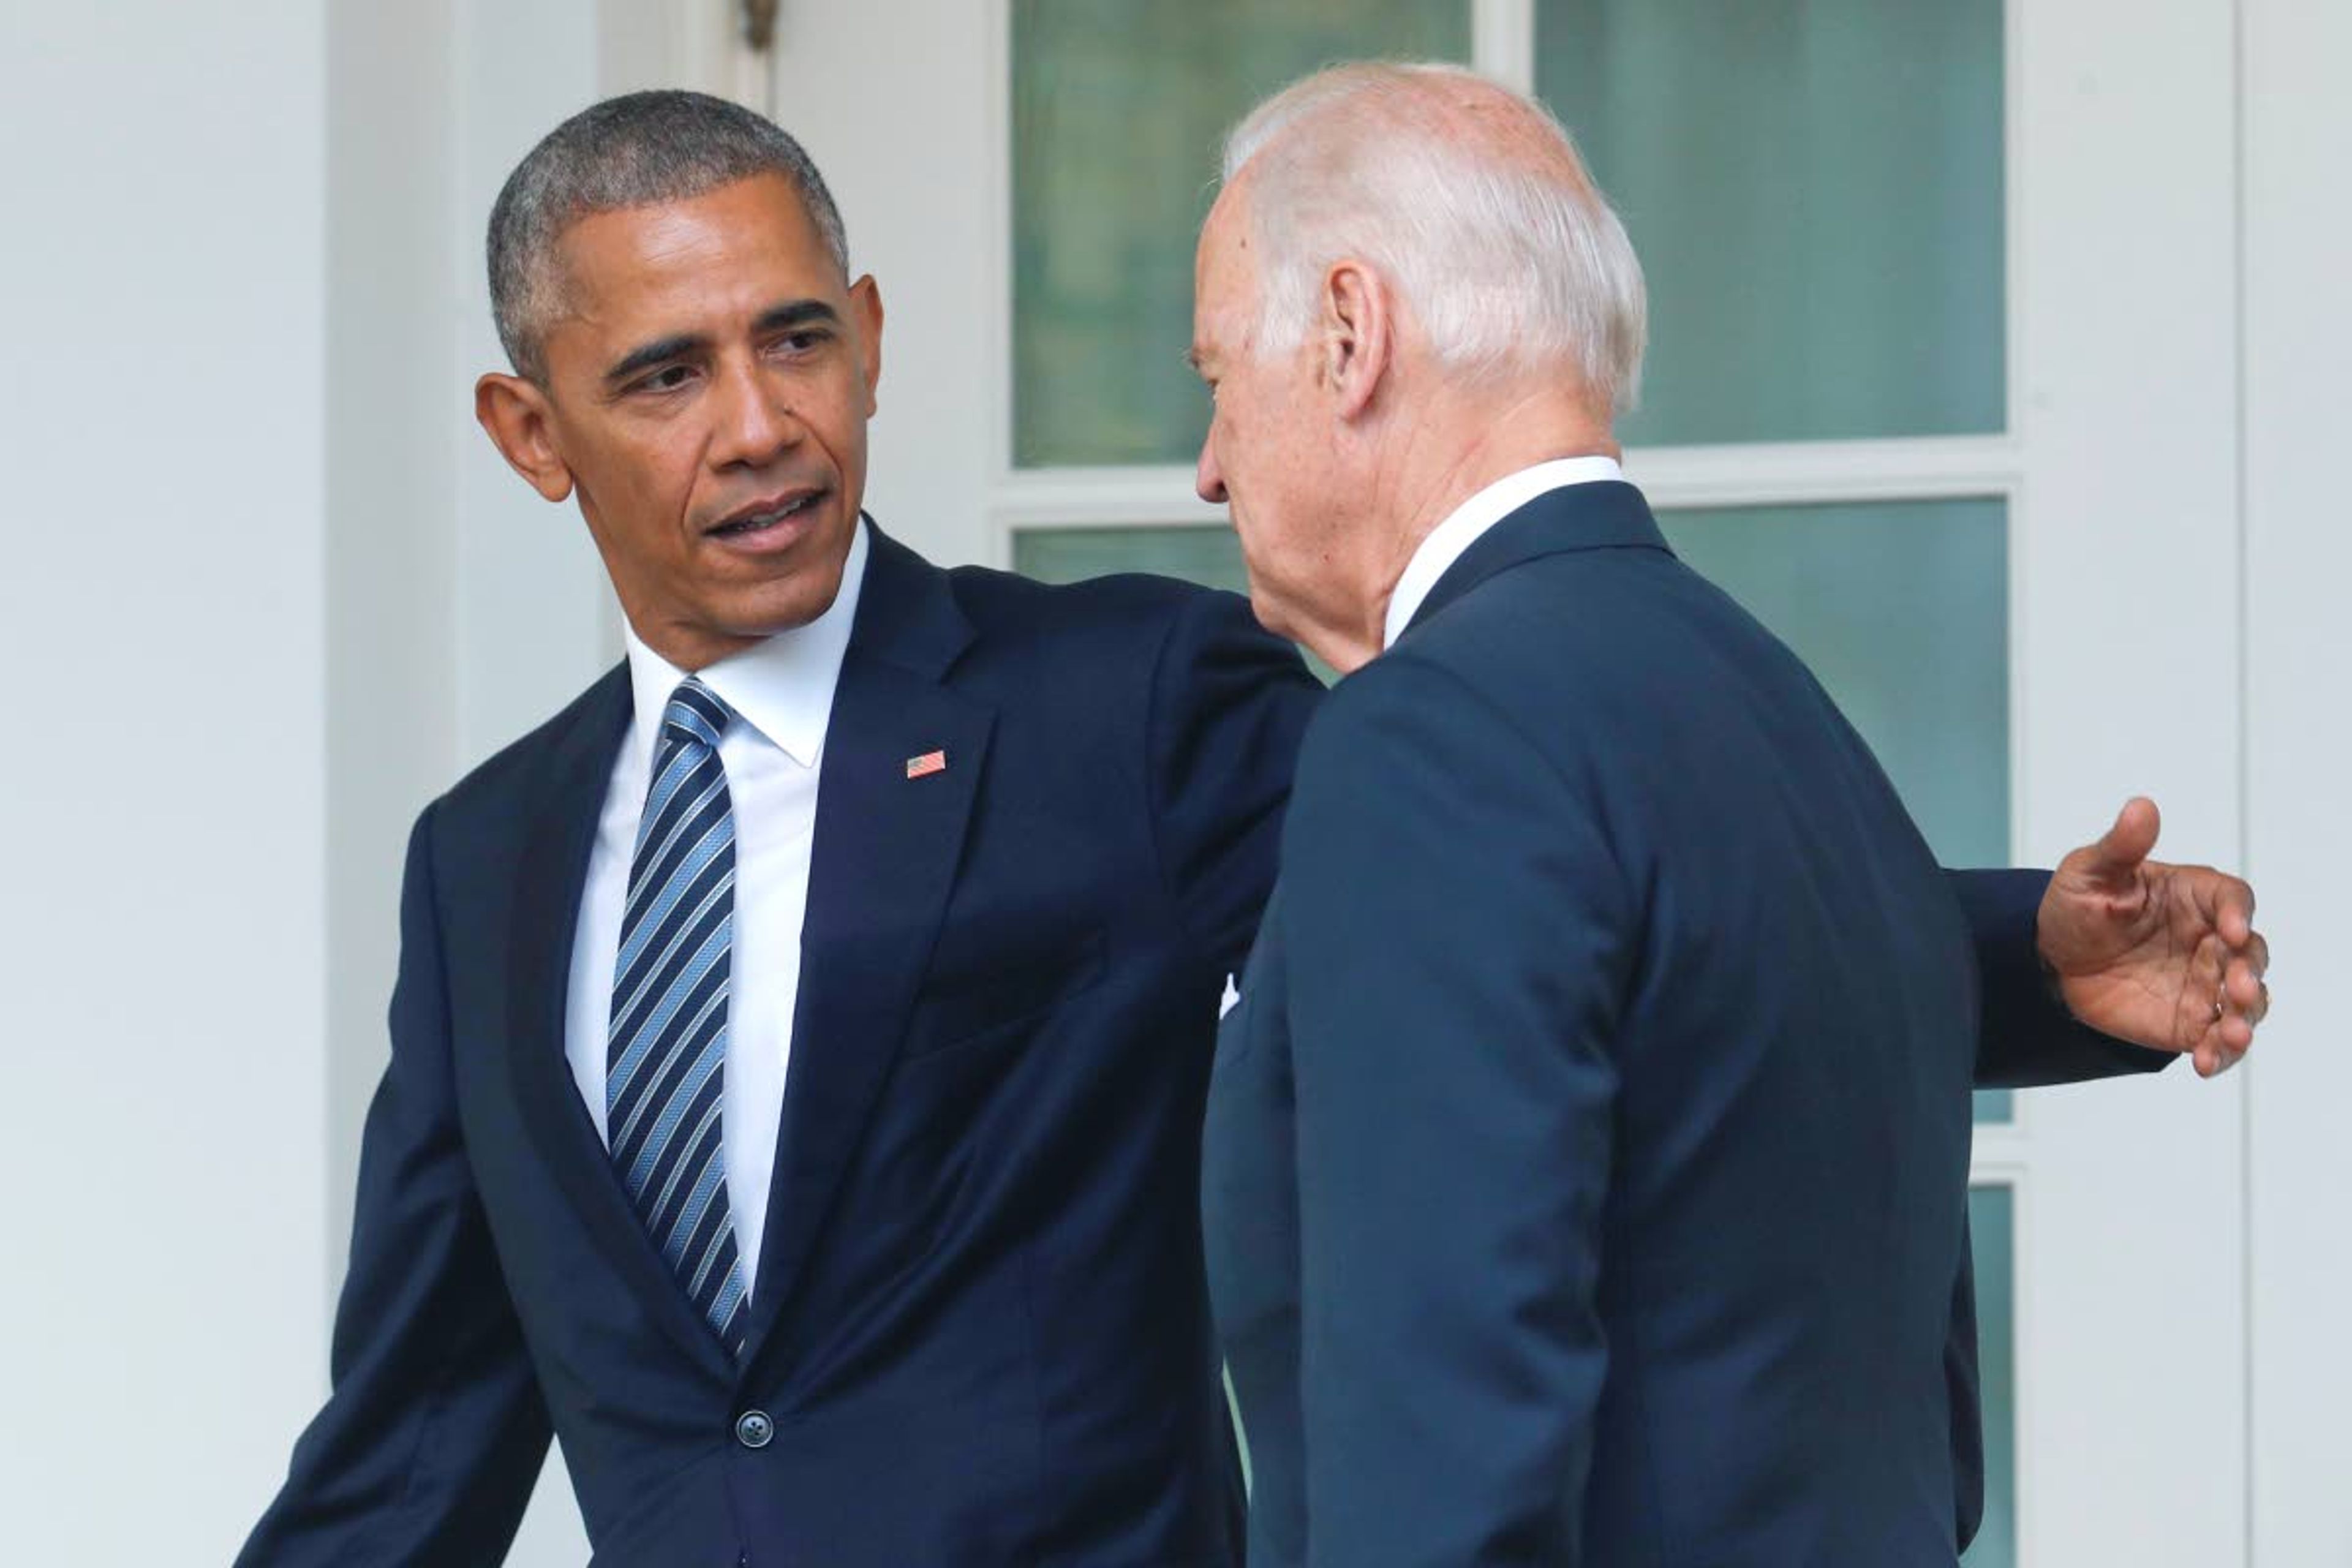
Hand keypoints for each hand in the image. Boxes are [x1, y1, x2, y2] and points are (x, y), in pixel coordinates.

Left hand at [2037, 797, 2269, 1076]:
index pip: (2232, 899)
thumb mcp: (2088, 872)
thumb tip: (2141, 807)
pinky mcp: (2190, 1021)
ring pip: (2245, 1002)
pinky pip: (2215, 1040)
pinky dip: (2219, 1053)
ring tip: (2230, 1034)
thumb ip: (2120, 846)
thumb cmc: (2077, 906)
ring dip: (2244, 1018)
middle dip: (2250, 973)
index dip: (2236, 913)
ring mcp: (2205, 983)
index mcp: (2195, 897)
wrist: (2051, 960)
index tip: (2228, 929)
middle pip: (2250, 954)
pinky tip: (2205, 1061)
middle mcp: (2211, 940)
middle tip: (2239, 987)